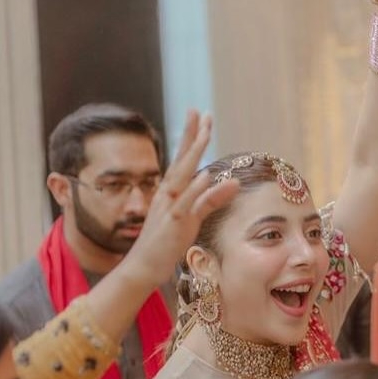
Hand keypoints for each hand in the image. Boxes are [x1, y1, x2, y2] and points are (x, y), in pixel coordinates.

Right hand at [126, 111, 238, 286]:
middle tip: (199, 112)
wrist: (142, 267)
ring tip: (204, 132)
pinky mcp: (173, 225)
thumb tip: (234, 183)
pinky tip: (205, 175)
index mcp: (171, 191)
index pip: (183, 157)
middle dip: (191, 135)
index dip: (191, 136)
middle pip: (181, 159)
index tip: (198, 113)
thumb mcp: (193, 217)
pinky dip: (194, 189)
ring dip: (193, 154)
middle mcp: (168, 194)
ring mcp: (169, 208)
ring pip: (182, 176)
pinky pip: (185, 204)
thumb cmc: (166, 242)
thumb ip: (212, 199)